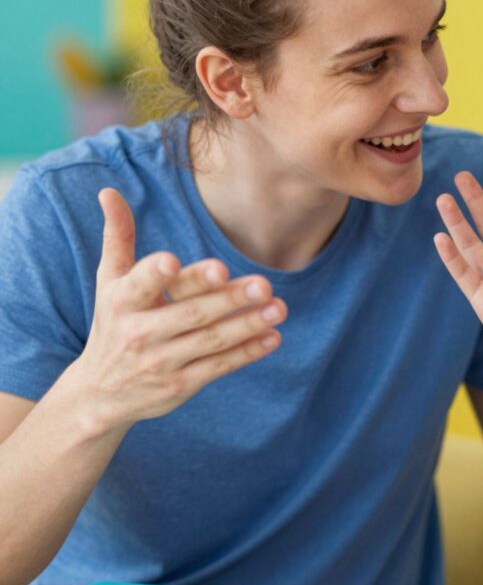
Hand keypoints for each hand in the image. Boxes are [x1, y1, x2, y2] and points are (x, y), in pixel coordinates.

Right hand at [66, 188, 287, 430]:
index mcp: (122, 301)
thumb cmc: (113, 322)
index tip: (172, 260)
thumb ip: (118, 236)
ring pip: (210, 341)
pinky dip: (247, 353)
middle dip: (227, 298)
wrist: (100, 394)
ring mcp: (161, 361)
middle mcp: (139, 332)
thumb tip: (109, 191)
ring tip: (279, 306)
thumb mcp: (109, 281)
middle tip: (263, 283)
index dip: (154, 274)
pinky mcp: (180, 385)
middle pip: (190, 312)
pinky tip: (273, 337)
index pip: (141, 284)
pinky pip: (218, 366)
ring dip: (247, 324)